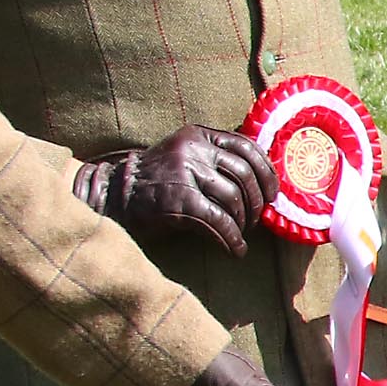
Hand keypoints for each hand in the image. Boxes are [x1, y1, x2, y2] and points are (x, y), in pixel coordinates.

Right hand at [74, 128, 271, 255]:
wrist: (113, 195)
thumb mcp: (185, 157)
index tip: (272, 193)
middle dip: (258, 202)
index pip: (247, 146)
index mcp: (198, 135)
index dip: (267, 172)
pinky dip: (232, 239)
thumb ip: (216, 160)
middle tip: (256, 220)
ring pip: (234, 199)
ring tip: (239, 234)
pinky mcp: (180, 200)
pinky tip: (235, 250)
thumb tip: (264, 182)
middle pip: (246, 174)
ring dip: (243, 223)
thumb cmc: (156, 182)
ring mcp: (185, 173)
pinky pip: (220, 221)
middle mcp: (193, 149)